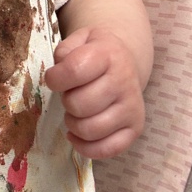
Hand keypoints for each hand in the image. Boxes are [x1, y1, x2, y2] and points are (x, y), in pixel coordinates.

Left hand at [45, 26, 144, 159]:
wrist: (125, 60)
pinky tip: (77, 135)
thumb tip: (58, 76)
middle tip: (71, 95)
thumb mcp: (78, 41)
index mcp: (108, 55)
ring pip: (90, 130)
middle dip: (66, 101)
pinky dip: (85, 147)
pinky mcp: (136, 128)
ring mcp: (132, 107)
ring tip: (75, 113)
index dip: (55, 78)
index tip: (55, 78)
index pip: (73, 71)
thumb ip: (63, 53)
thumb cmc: (95, 53)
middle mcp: (124, 80)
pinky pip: (107, 149)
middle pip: (79, 105)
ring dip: (73, 124)